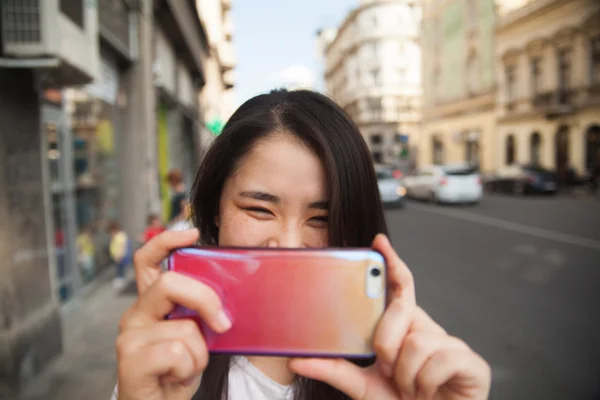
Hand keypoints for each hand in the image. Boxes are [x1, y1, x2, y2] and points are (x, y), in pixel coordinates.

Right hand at [116, 230, 231, 399]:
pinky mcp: (130, 361)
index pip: (149, 260)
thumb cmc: (180, 370)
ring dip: (199, 353)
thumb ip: (201, 310)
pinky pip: (178, 353)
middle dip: (206, 300)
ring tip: (186, 366)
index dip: (167, 240)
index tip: (192, 233)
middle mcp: (136, 314)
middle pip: (171, 282)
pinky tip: (176, 378)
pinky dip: (189, 369)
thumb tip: (229, 294)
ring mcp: (130, 337)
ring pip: (185, 328)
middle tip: (223, 323)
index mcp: (151, 303)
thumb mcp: (197, 334)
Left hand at [289, 234, 490, 399]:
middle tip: (388, 370)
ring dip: (407, 375)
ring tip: (412, 389)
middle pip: (401, 311)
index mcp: (404, 329)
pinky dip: (426, 384)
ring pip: (417, 341)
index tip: (378, 242)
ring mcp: (451, 344)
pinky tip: (430, 393)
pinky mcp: (472, 362)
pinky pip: (439, 360)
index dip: (392, 262)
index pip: (399, 288)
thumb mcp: (363, 387)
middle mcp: (427, 330)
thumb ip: (334, 371)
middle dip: (386, 344)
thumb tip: (296, 358)